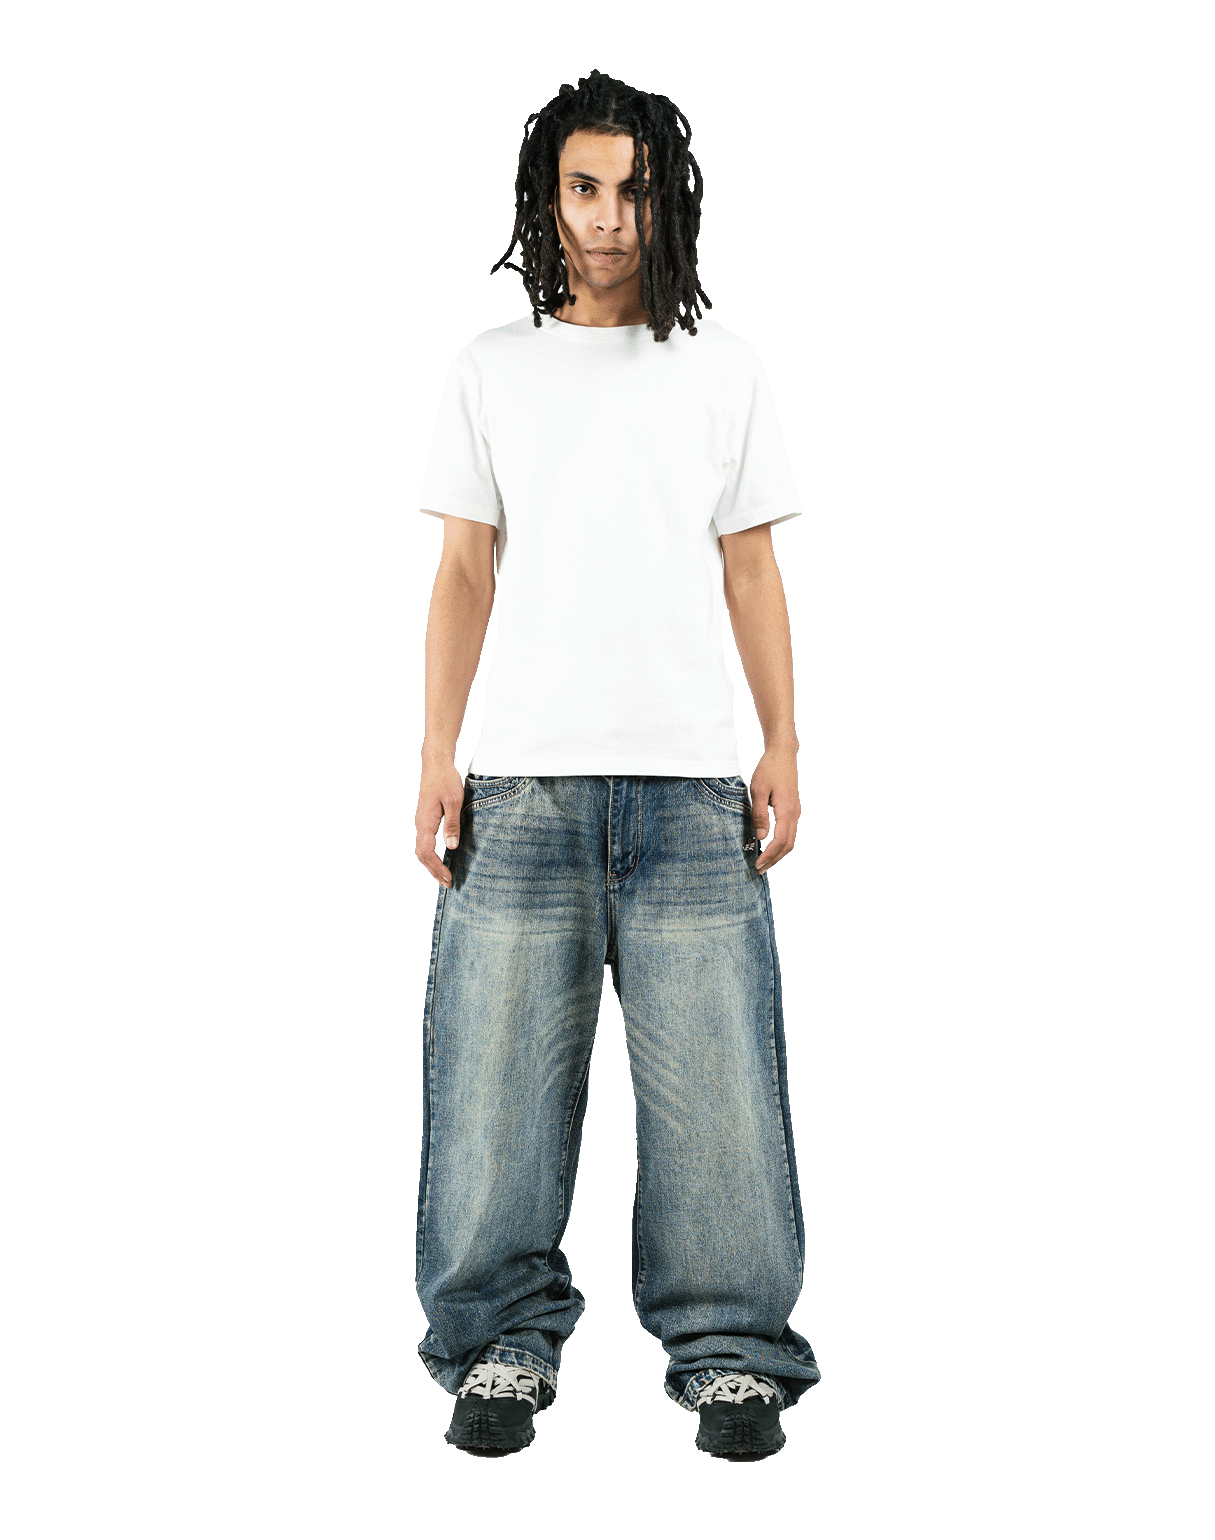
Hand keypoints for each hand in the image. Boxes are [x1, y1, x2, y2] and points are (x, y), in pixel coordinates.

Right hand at [415, 751, 465, 887]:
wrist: (435, 764)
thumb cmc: (446, 780)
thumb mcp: (454, 801)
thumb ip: (452, 825)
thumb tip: (451, 848)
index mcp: (425, 822)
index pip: (426, 852)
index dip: (436, 867)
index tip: (448, 878)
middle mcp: (420, 824)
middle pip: (421, 855)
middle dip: (433, 871)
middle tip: (448, 883)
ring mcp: (421, 822)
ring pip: (422, 849)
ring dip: (432, 864)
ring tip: (445, 876)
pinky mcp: (425, 819)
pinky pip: (425, 842)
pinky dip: (432, 855)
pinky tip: (442, 858)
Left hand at [750, 748, 800, 874]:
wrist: (783, 754)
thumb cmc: (769, 769)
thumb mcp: (758, 790)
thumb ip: (759, 814)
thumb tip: (760, 837)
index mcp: (787, 811)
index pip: (780, 841)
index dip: (769, 855)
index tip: (758, 863)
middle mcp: (795, 814)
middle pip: (788, 845)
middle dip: (774, 859)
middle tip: (760, 869)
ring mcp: (796, 811)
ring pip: (791, 839)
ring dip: (778, 853)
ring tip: (765, 861)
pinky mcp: (793, 808)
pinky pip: (790, 831)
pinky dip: (781, 843)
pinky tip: (770, 846)